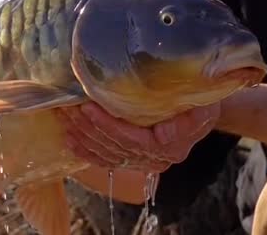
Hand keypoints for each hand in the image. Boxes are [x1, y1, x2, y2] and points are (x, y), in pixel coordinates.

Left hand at [55, 102, 220, 172]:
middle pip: (111, 146)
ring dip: (80, 135)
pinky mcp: (129, 159)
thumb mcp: (204, 107)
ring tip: (62, 117)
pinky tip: (68, 139)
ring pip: (103, 153)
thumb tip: (163, 134)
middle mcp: (150, 160)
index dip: (106, 124)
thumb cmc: (200, 103)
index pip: (129, 138)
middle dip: (86, 126)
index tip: (87, 106)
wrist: (198, 112)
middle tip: (66, 107)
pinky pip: (102, 159)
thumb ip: (190, 121)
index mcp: (168, 149)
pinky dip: (83, 150)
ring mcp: (138, 162)